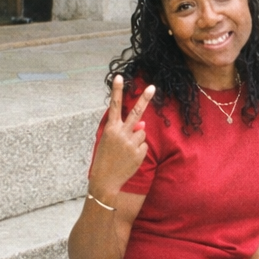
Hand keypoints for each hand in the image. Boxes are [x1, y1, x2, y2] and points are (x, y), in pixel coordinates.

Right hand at [88, 80, 154, 203]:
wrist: (105, 181)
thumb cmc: (105, 159)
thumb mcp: (109, 142)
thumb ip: (124, 130)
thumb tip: (143, 123)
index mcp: (110, 129)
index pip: (114, 106)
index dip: (117, 91)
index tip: (120, 76)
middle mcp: (121, 134)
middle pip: (136, 113)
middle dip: (144, 99)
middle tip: (153, 87)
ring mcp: (131, 143)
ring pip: (142, 132)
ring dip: (137, 138)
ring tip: (126, 150)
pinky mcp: (139, 153)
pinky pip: (144, 145)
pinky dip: (139, 149)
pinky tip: (129, 157)